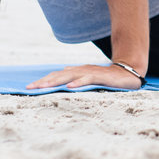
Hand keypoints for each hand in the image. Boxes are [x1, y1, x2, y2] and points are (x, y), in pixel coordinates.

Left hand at [27, 63, 142, 90]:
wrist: (128, 71)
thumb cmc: (107, 77)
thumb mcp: (89, 78)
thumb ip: (76, 76)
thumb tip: (63, 71)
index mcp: (77, 72)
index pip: (56, 75)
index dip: (43, 81)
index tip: (29, 88)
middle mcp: (81, 70)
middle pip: (59, 75)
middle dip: (44, 81)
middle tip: (30, 87)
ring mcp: (90, 72)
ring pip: (70, 76)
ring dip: (56, 81)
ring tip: (44, 87)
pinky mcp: (101, 76)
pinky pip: (88, 79)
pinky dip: (78, 82)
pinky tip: (70, 87)